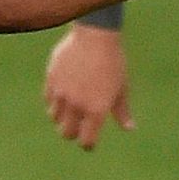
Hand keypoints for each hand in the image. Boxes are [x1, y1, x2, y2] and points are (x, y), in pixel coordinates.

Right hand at [45, 25, 131, 150]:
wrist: (95, 35)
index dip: (88, 144)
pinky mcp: (51, 80)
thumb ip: (122, 111)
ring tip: (70, 110)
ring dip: (62, 117)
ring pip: (54, 117)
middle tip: (78, 128)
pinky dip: (55, 101)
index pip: (86, 141)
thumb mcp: (122, 88)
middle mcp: (77, 105)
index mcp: (96, 110)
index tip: (89, 142)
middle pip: (66, 133)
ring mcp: (62, 93)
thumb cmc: (113, 62)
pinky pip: (48, 99)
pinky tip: (63, 95)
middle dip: (73, 133)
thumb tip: (129, 128)